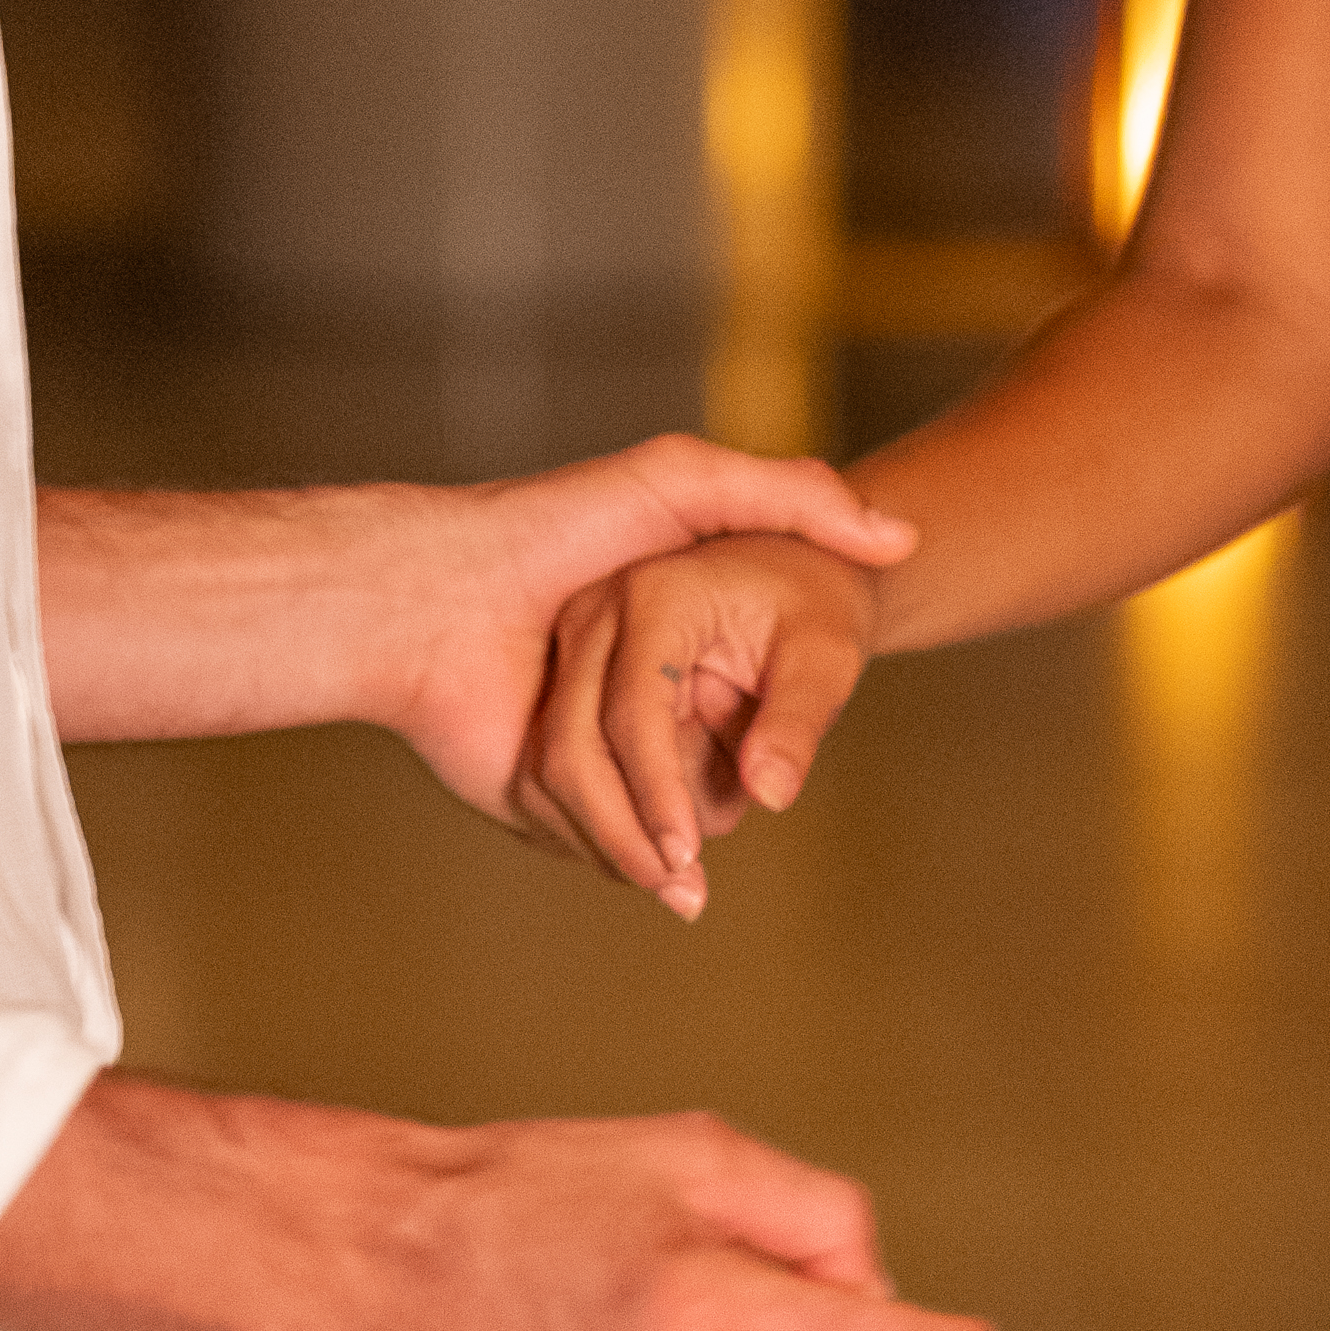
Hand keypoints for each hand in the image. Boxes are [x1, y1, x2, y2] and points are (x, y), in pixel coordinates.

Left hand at [366, 444, 909, 869]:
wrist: (429, 592)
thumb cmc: (553, 528)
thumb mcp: (683, 482)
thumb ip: (795, 493)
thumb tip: (900, 540)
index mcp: (671, 651)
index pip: (754, 717)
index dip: (772, 730)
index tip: (770, 724)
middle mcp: (632, 709)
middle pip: (710, 788)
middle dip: (712, 807)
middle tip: (723, 794)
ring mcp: (586, 760)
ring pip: (655, 832)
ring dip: (659, 843)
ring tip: (672, 847)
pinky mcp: (538, 802)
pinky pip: (593, 848)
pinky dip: (602, 845)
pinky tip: (606, 826)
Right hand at [512, 525, 889, 917]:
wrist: (783, 575)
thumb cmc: (811, 608)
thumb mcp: (827, 656)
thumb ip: (800, 721)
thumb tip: (771, 796)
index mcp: (652, 593)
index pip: (631, 710)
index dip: (655, 793)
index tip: (686, 857)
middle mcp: (592, 615)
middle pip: (571, 746)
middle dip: (620, 832)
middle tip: (685, 897)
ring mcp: (568, 650)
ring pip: (552, 768)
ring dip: (611, 835)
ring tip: (687, 876)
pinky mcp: (565, 685)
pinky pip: (559, 771)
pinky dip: (604, 822)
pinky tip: (662, 847)